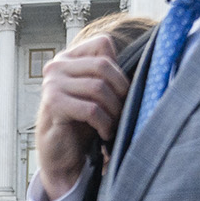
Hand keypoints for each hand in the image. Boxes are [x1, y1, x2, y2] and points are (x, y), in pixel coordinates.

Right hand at [33, 35, 129, 199]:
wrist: (61, 156)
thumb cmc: (81, 124)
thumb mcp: (96, 94)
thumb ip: (108, 75)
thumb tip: (148, 60)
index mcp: (68, 58)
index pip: (102, 43)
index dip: (118, 68)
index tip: (120, 93)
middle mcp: (56, 67)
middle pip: (103, 66)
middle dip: (120, 91)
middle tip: (123, 112)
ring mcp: (51, 84)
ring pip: (98, 88)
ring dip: (113, 110)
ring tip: (114, 125)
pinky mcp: (53, 105)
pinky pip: (91, 109)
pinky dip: (104, 124)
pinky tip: (104, 133)